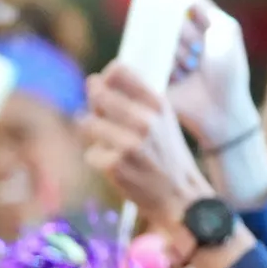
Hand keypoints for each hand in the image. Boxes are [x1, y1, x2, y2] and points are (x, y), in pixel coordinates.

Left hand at [82, 65, 217, 231]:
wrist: (180, 196)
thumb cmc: (166, 156)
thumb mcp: (161, 120)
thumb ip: (135, 100)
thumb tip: (95, 82)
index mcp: (157, 104)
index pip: (119, 71)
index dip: (104, 77)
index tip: (102, 84)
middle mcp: (144, 120)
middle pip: (97, 94)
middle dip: (93, 104)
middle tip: (100, 116)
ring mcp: (129, 142)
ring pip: (86, 123)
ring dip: (93, 135)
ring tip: (111, 145)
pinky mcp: (115, 164)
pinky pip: (90, 153)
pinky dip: (98, 160)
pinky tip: (117, 167)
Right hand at [165, 0, 260, 154]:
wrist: (222, 108)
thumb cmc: (229, 70)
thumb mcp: (226, 29)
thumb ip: (205, 6)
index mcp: (192, 27)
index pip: (173, 3)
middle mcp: (175, 40)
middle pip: (167, 21)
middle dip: (184, 33)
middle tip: (197, 48)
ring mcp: (162, 58)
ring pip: (160, 40)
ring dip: (179, 53)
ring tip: (192, 69)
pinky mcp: (152, 75)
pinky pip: (150, 60)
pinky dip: (167, 65)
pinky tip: (181, 76)